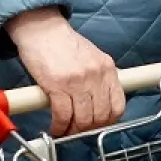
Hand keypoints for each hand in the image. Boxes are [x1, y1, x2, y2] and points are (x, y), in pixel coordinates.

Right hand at [5, 7, 123, 136]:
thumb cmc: (63, 44)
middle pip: (101, 116)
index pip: (118, 105)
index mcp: (107, 68)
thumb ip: (98, 78)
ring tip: (65, 131)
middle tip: (79, 131)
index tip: (97, 125)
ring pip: (83, 120)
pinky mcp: (57, 85)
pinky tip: (55, 127)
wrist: (42, 29)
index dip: (108, 121)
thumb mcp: (91, 57)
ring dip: (73, 131)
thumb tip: (99, 103)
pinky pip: (63, 116)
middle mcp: (96, 76)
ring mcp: (78, 81)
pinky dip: (59, 126)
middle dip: (89, 129)